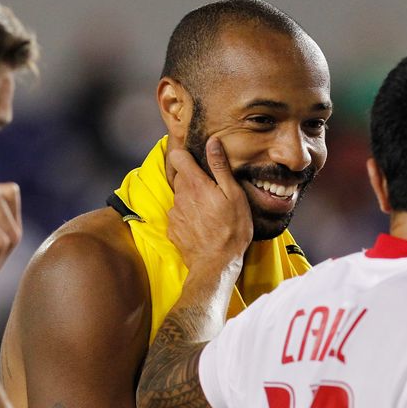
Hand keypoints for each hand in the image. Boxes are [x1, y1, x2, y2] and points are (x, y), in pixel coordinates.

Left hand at [167, 137, 252, 271]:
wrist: (216, 265)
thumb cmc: (232, 229)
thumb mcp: (234, 195)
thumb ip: (220, 167)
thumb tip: (212, 142)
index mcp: (195, 184)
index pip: (177, 156)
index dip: (186, 155)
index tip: (197, 160)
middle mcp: (179, 196)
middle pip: (180, 177)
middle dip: (194, 179)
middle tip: (213, 191)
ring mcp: (174, 213)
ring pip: (180, 197)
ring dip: (192, 199)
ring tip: (211, 212)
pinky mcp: (172, 229)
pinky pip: (179, 215)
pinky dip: (188, 217)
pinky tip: (203, 226)